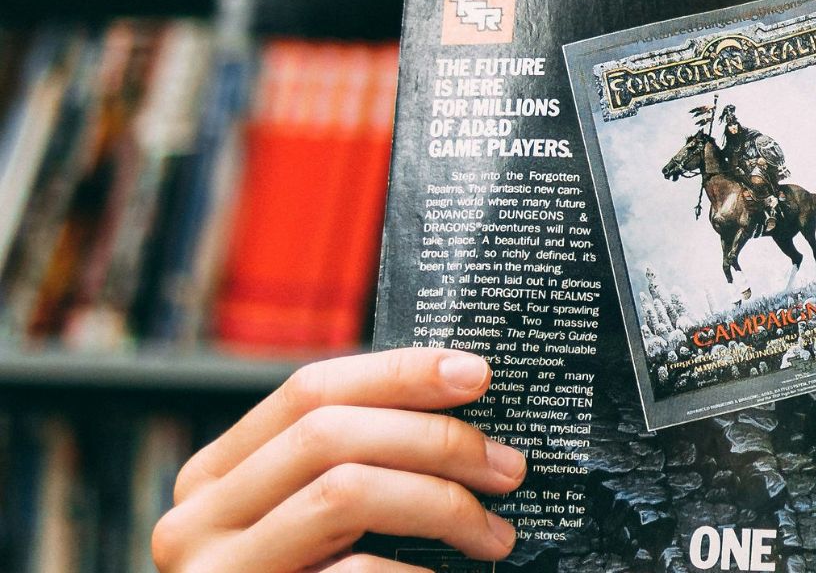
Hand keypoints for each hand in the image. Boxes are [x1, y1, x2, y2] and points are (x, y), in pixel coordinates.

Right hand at [152, 348, 525, 572]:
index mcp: (215, 476)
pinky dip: (414, 571)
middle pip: (330, 434)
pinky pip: (352, 572)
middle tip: (509, 468)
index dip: (398, 373)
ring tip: (496, 534)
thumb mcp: (312, 526)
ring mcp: (215, 572)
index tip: (478, 373)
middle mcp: (196, 519)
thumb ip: (353, 468)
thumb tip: (457, 409)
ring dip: (442, 503)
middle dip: (436, 440)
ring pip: (343, 491)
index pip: (309, 390)